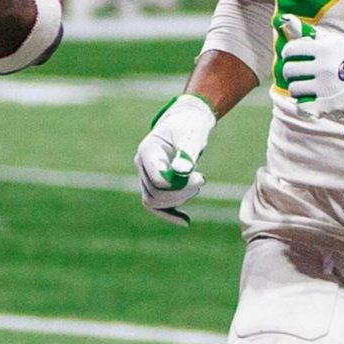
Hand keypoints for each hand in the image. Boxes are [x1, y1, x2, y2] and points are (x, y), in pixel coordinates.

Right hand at [134, 94, 216, 225]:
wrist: (187, 122)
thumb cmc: (190, 125)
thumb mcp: (192, 135)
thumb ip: (187, 153)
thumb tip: (182, 171)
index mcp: (148, 150)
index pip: (157, 180)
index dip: (178, 185)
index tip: (199, 176)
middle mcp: (142, 164)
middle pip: (155, 193)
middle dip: (180, 193)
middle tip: (201, 179)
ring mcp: (145, 175)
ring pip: (154, 201)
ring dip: (178, 200)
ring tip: (197, 185)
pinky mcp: (153, 184)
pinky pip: (155, 204)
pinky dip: (169, 214)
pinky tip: (185, 221)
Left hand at [277, 16, 343, 137]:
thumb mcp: (338, 42)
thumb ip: (315, 36)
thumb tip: (289, 21)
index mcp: (325, 49)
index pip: (291, 49)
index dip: (289, 53)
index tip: (292, 57)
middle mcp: (323, 67)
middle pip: (289, 70)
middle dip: (290, 72)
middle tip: (296, 74)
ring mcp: (324, 87)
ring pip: (293, 88)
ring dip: (297, 88)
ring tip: (304, 86)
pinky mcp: (327, 104)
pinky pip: (301, 105)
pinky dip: (302, 103)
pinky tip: (309, 99)